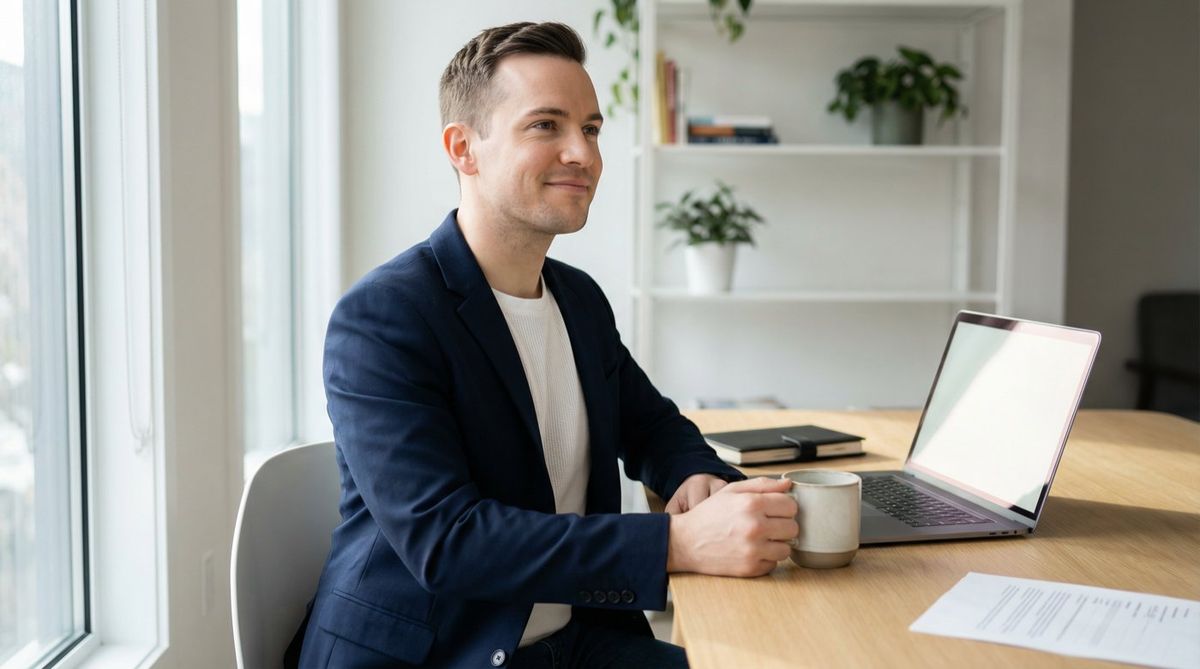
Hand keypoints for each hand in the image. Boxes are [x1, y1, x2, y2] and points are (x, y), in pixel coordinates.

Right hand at [666, 477, 798, 577]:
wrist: (685, 542)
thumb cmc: (708, 515)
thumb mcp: (731, 491)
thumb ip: (761, 485)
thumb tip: (788, 484)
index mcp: (751, 504)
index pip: (791, 505)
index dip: (783, 507)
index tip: (774, 510)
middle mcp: (755, 527)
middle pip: (793, 527)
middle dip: (782, 525)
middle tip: (766, 525)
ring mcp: (753, 550)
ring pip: (787, 548)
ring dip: (776, 544)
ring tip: (759, 539)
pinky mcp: (750, 568)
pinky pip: (774, 564)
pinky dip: (766, 559)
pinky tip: (751, 551)